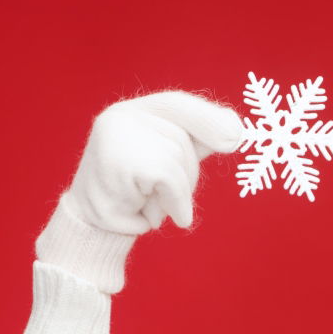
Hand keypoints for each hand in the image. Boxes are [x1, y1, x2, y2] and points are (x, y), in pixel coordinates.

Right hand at [65, 90, 243, 235]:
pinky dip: (173, 201)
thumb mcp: (171, 162)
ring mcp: (116, 134)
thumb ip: (198, 142)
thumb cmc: (137, 197)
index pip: (176, 104)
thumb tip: (236, 130)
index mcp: (134, 112)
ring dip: (175, 193)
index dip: (207, 118)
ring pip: (176, 159)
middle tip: (165, 195)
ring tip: (148, 202)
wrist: (95, 229)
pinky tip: (153, 214)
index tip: (237, 135)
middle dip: (186, 173)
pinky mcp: (119, 158)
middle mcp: (121, 116)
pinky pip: (169, 178)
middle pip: (182, 138)